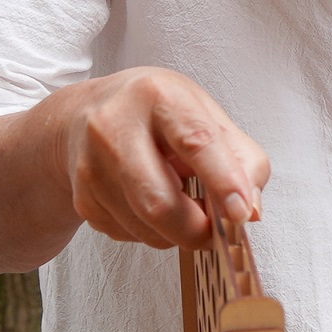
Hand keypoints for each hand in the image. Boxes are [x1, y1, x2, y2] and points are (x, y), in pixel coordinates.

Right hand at [57, 67, 270, 246]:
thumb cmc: (155, 115)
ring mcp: (91, 165)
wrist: (84, 116)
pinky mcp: (81, 198)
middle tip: (216, 231)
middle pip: (160, 203)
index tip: (240, 214)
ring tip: (181, 204)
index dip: (223, 182)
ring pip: (146, 228)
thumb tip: (249, 210)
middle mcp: (115, 125)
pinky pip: (129, 236)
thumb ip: (242, 159)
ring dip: (176, 233)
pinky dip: (151, 232)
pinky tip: (148, 202)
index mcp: (157, 96)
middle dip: (197, 230)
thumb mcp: (205, 116)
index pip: (195, 141)